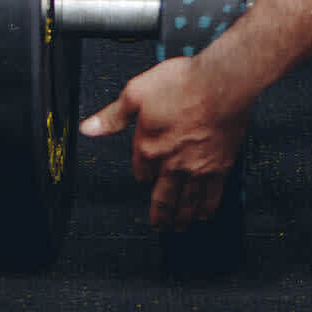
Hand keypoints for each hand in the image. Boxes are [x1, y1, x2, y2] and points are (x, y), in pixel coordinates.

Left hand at [79, 55, 249, 231]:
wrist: (221, 84)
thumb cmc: (183, 84)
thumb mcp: (136, 93)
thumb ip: (113, 116)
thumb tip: (90, 128)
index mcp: (148, 147)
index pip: (140, 172)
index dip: (141, 174)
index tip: (144, 176)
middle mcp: (172, 163)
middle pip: (162, 197)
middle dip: (159, 215)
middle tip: (158, 226)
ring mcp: (197, 167)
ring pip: (187, 201)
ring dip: (181, 218)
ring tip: (177, 227)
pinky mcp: (220, 165)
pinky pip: (212, 195)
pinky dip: (207, 208)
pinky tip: (206, 214)